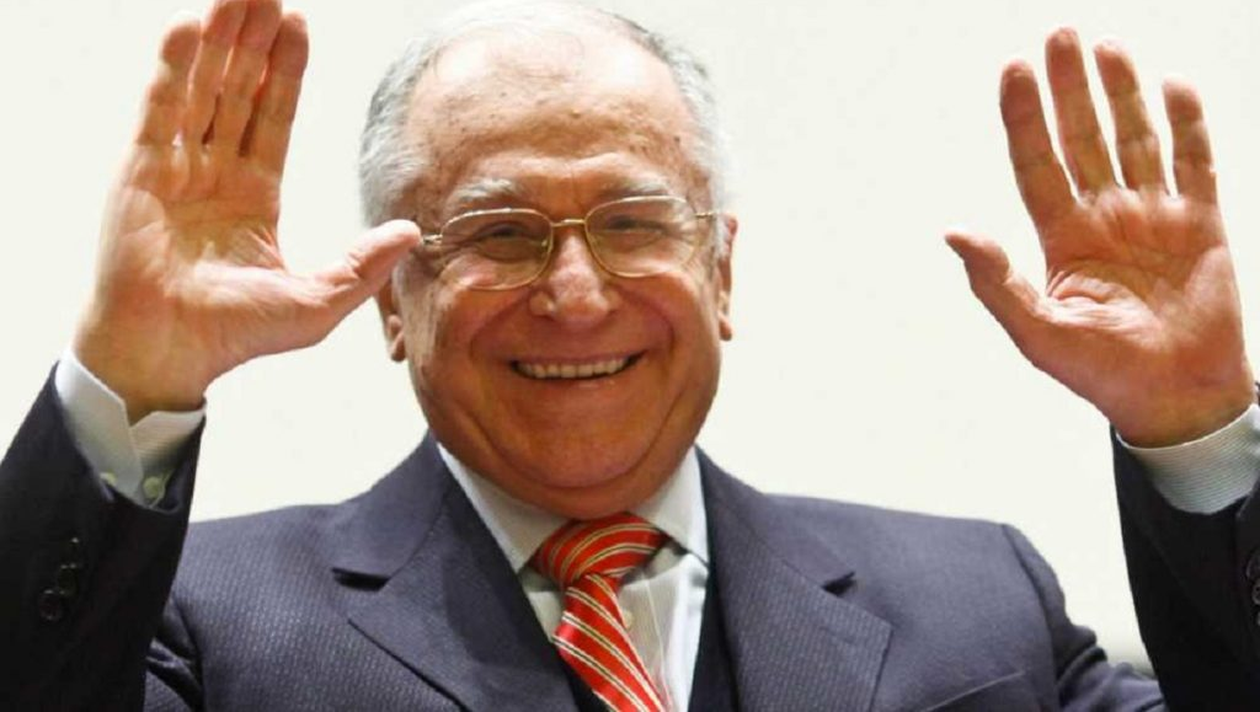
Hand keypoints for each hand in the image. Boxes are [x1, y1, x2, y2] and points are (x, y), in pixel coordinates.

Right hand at [74, 0, 418, 420]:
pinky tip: (192, 28)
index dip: (285, 73)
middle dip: (254, 42)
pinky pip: (161, 109)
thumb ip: (364, 266)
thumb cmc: (235, 335)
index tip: (298, 25)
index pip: (273, 119)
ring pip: (203, 89)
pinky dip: (175, 68)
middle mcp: (214, 175)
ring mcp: (175, 169)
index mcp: (253, 198)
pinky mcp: (141, 172)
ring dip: (220, 41)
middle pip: (238, 92)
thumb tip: (412, 232)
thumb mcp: (318, 301)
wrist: (167, 351)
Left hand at [947, 28, 1253, 446]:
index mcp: (1062, 238)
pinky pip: (1195, 162)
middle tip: (1059, 34)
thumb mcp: (1038, 333)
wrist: (1175, 397)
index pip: (1037, 163)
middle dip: (1070, 88)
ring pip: (1136, 139)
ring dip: (1123, 94)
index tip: (1013, 69)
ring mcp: (1154, 216)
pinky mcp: (1201, 224)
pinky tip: (1174, 87)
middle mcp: (1105, 217)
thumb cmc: (1101, 373)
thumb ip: (996, 282)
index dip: (1024, 117)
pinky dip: (1188, 125)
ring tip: (1107, 48)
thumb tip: (953, 232)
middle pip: (1083, 138)